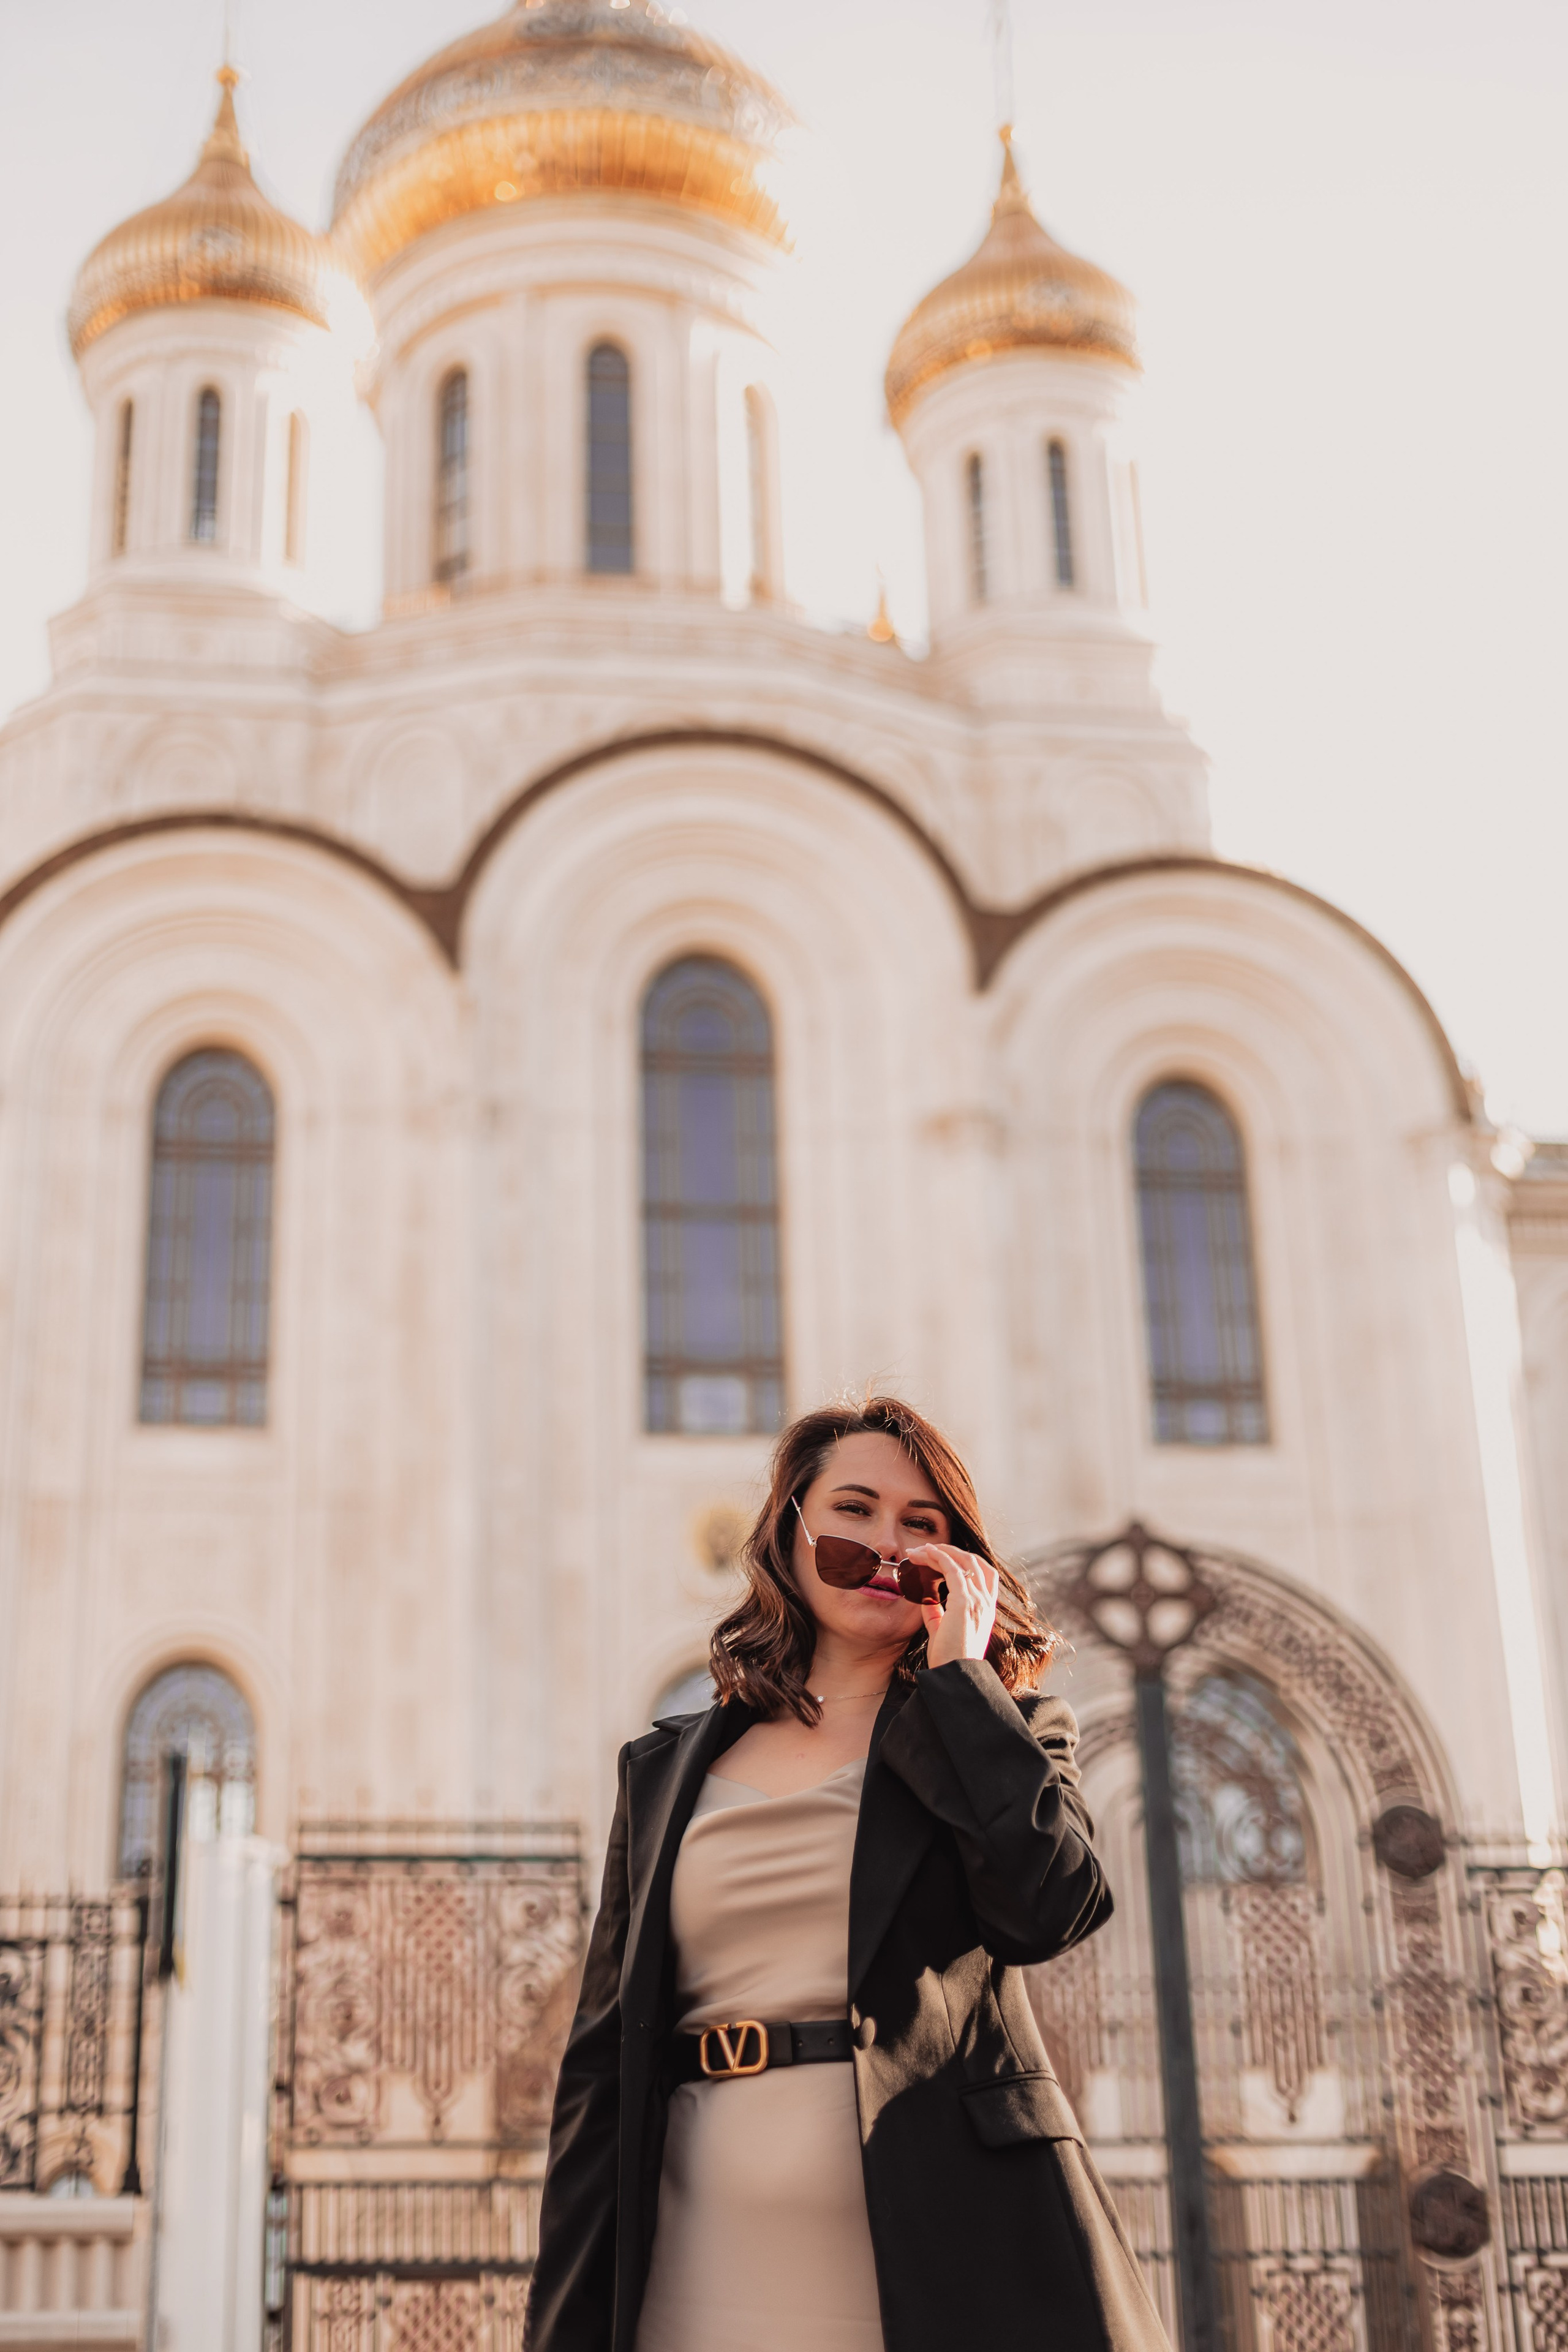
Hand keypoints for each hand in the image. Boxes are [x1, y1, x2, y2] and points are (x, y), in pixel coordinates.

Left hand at [908, 1545, 997, 1668]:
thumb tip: (925, 1597)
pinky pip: (952, 1568)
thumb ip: (936, 1611)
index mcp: (985, 1609)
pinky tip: (925, 1553)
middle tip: (925, 1549)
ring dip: (941, 1550)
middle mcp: (986, 1602)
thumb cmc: (947, 1658)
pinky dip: (939, 1556)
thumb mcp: (941, 1629)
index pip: (983, 1573)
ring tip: (920, 1550)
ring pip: (963, 1560)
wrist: (953, 1675)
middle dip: (950, 1551)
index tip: (940, 1556)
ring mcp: (978, 1601)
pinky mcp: (964, 1602)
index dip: (964, 1560)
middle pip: (974, 1562)